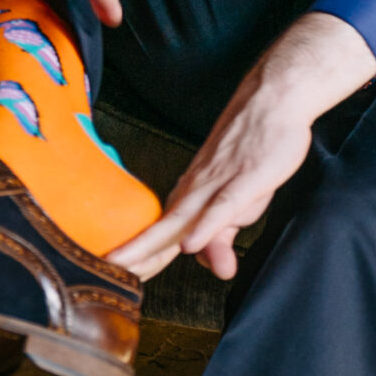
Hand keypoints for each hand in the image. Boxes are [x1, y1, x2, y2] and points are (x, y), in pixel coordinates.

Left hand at [113, 12, 375, 281]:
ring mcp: (219, 183)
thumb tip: (204, 263)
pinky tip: (191, 245)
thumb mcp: (238, 201)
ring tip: (126, 267)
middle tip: (103, 275)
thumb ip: (221, 235)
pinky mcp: (246, 178)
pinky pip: (223, 205)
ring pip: (182, 219)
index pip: (158, 234)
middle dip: (131, 255)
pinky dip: (206, 226)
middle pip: (159, 230)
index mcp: (192, 195)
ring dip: (152, 245)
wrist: (272, 100)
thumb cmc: (253, 148)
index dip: (136, 257)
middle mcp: (197, 190)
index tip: (109, 276)